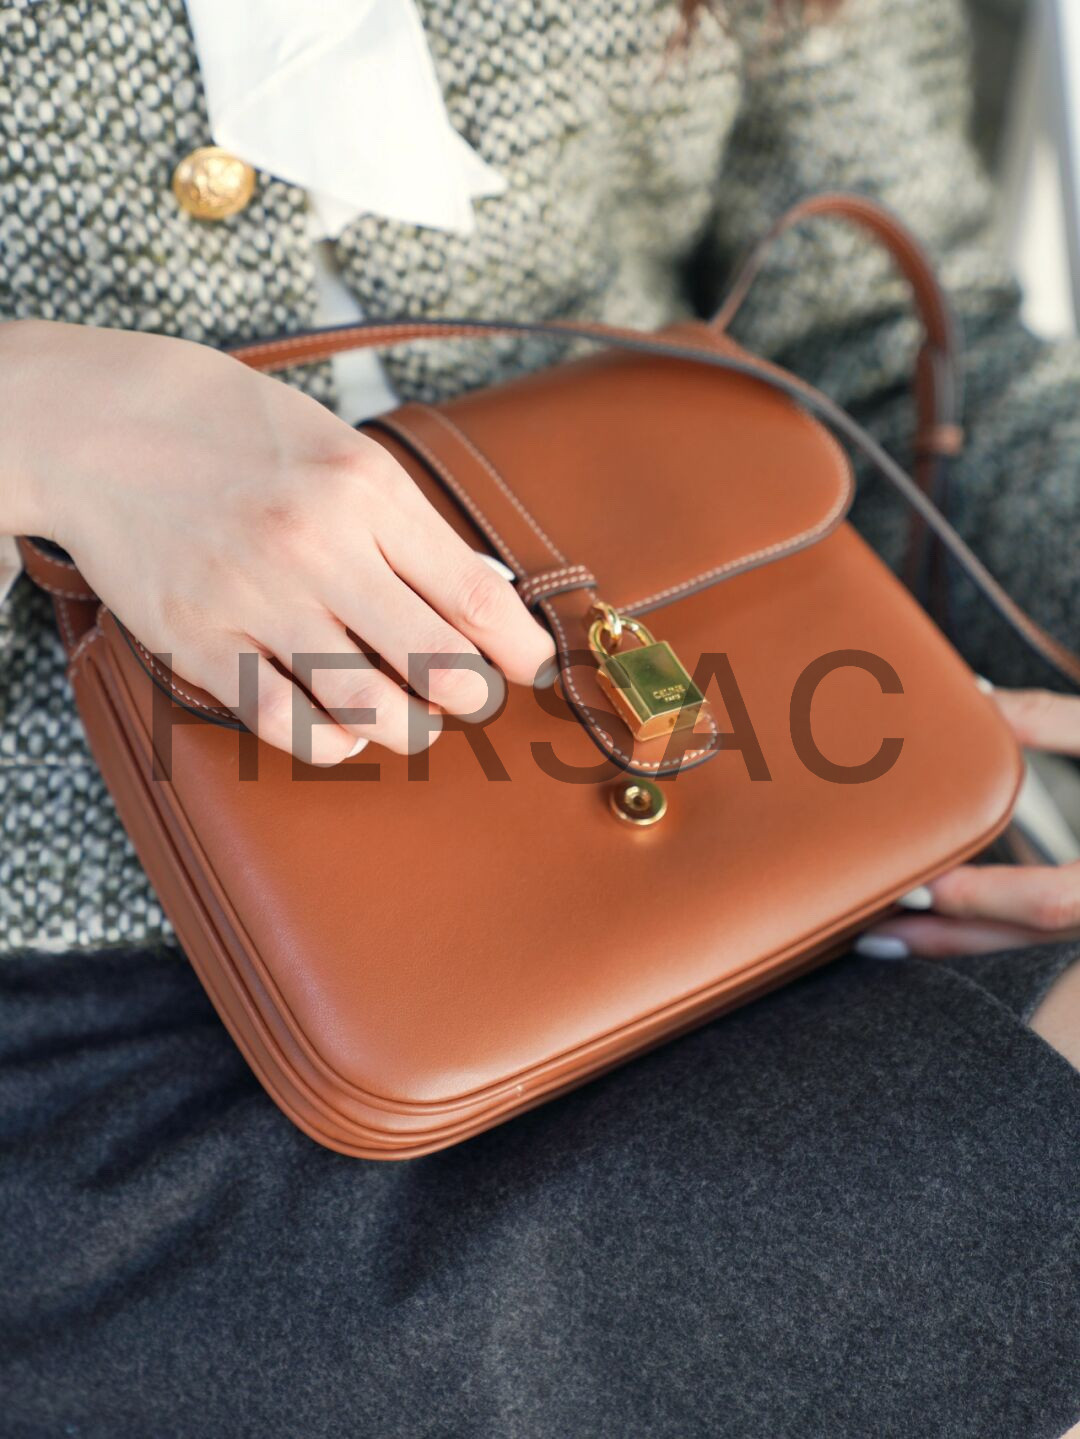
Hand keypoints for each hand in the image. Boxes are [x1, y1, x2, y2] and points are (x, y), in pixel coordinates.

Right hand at [2, 320, 555, 763]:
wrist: (103, 423)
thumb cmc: (236, 434)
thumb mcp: (342, 449)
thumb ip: (409, 526)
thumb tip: (481, 600)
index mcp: (365, 490)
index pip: (475, 593)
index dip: (520, 649)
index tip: (534, 669)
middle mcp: (317, 545)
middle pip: (436, 661)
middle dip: (472, 696)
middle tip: (471, 698)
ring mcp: (255, 598)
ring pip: (368, 705)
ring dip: (410, 729)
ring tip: (414, 721)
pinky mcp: (200, 642)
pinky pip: (284, 723)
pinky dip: (331, 742)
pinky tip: (344, 730)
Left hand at [856, 687, 1079, 958]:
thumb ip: (1052, 722)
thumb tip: (970, 697)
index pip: (1051, 902)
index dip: (979, 899)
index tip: (913, 885)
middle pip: (1025, 940)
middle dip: (943, 941)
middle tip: (864, 928)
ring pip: (1029, 947)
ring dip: (955, 943)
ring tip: (881, 932)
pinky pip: (1039, 934)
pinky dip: (986, 928)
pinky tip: (938, 919)